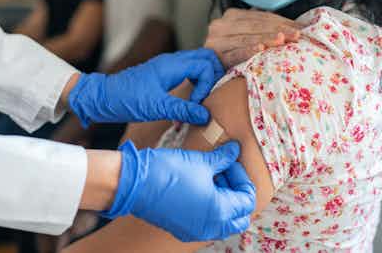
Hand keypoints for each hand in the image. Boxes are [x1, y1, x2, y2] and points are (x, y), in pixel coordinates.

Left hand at [69, 49, 223, 126]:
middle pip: (206, 58)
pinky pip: (187, 72)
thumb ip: (183, 110)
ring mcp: (167, 67)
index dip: (208, 85)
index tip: (197, 104)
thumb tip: (206, 116)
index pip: (205, 65)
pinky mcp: (163, 75)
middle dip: (213, 76)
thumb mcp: (156, 107)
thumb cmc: (126, 99)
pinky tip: (189, 101)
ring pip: (197, 64)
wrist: (102, 97)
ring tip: (200, 100)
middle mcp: (172, 61)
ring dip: (204, 80)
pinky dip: (194, 83)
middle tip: (210, 97)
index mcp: (172, 64)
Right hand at [103, 140, 255, 241]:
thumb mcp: (201, 161)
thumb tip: (234, 150)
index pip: (247, 199)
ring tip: (210, 177)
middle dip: (236, 193)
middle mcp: (210, 227)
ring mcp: (195, 231)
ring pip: (223, 222)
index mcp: (220, 211)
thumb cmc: (168, 171)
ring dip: (224, 201)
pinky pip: (206, 224)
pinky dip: (209, 209)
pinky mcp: (181, 229)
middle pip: (239, 216)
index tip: (230, 161)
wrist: (134, 183)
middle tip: (225, 172)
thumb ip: (223, 158)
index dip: (241, 177)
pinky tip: (198, 187)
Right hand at [205, 9, 303, 68]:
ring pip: (245, 38)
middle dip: (278, 29)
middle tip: (296, 35)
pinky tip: (259, 50)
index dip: (281, 21)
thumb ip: (263, 28)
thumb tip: (297, 27)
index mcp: (231, 16)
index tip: (300, 28)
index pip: (260, 16)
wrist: (206, 74)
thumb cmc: (233, 56)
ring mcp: (216, 40)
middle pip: (254, 25)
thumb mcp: (247, 37)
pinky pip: (233, 53)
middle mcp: (221, 25)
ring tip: (282, 40)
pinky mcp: (214, 56)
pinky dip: (247, 51)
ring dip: (266, 39)